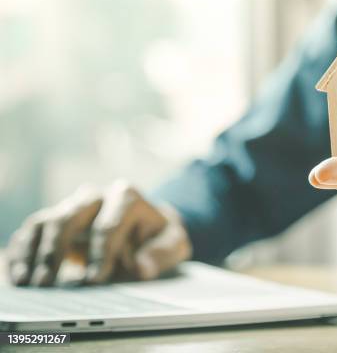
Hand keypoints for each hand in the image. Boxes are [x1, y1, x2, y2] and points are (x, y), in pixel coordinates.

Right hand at [7, 181, 191, 285]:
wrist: (146, 225)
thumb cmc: (158, 235)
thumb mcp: (174, 243)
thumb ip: (163, 253)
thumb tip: (142, 268)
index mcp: (127, 197)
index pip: (109, 224)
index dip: (101, 253)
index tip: (95, 279)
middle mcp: (96, 196)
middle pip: (70, 216)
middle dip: (58, 249)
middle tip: (49, 282)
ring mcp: (73, 205)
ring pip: (47, 221)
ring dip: (34, 252)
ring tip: (30, 282)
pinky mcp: (56, 218)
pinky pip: (33, 230)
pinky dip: (23, 251)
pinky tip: (20, 275)